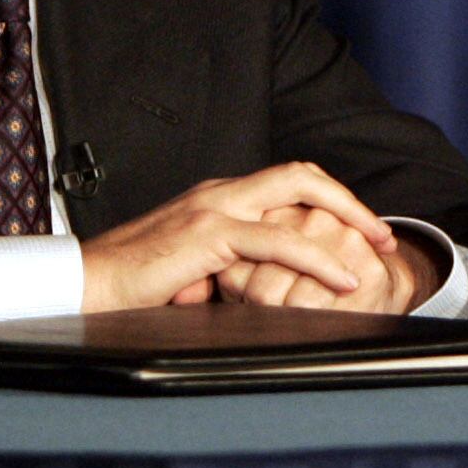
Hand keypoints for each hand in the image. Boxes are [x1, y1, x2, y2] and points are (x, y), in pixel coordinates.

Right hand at [79, 162, 403, 313]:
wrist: (84, 287)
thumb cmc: (132, 286)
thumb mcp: (193, 273)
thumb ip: (229, 271)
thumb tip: (257, 292)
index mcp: (219, 197)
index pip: (288, 183)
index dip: (329, 202)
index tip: (359, 232)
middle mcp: (221, 193)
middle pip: (302, 175)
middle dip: (350, 201)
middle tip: (382, 234)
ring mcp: (215, 208)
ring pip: (299, 196)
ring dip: (346, 222)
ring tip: (376, 252)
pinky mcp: (208, 236)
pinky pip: (278, 241)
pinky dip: (318, 259)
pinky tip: (342, 279)